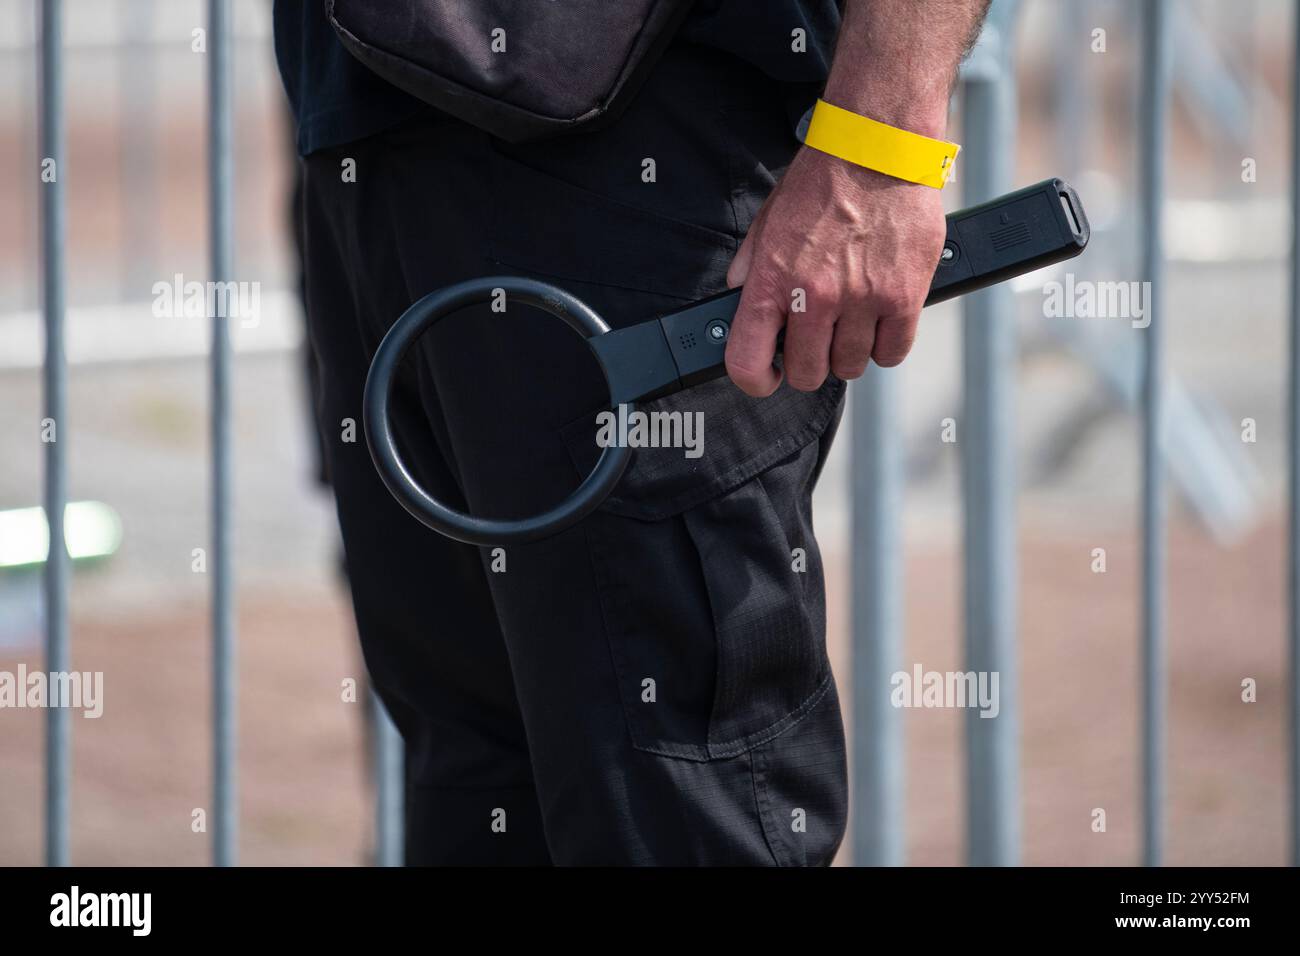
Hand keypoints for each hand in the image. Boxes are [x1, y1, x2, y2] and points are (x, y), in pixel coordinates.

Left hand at [724, 147, 947, 396]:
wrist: (877, 147)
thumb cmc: (824, 180)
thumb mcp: (769, 221)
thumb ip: (751, 268)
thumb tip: (739, 300)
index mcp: (772, 280)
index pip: (748, 361)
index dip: (756, 380)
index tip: (767, 377)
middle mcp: (815, 295)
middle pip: (807, 374)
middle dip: (810, 363)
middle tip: (818, 340)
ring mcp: (861, 299)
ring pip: (850, 366)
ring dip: (848, 352)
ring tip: (851, 321)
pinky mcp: (903, 296)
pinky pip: (892, 352)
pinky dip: (885, 345)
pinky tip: (879, 321)